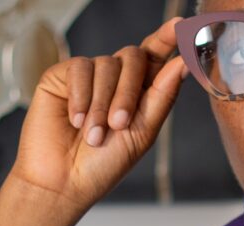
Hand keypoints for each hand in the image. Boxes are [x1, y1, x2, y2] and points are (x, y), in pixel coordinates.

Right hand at [7, 17, 187, 216]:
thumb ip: (162, 95)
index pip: (156, 56)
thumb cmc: (103, 165)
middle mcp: (115, 80)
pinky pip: (80, 68)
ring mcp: (88, 76)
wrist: (63, 182)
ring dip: (102, 103)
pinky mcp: (60, 76)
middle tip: (118, 124)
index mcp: (139, 92)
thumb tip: (183, 62)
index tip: (182, 26)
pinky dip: (81, 96)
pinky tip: (75, 120)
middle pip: (133, 57)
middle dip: (128, 91)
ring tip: (93, 135)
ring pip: (106, 64)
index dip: (168, 38)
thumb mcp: (142, 132)